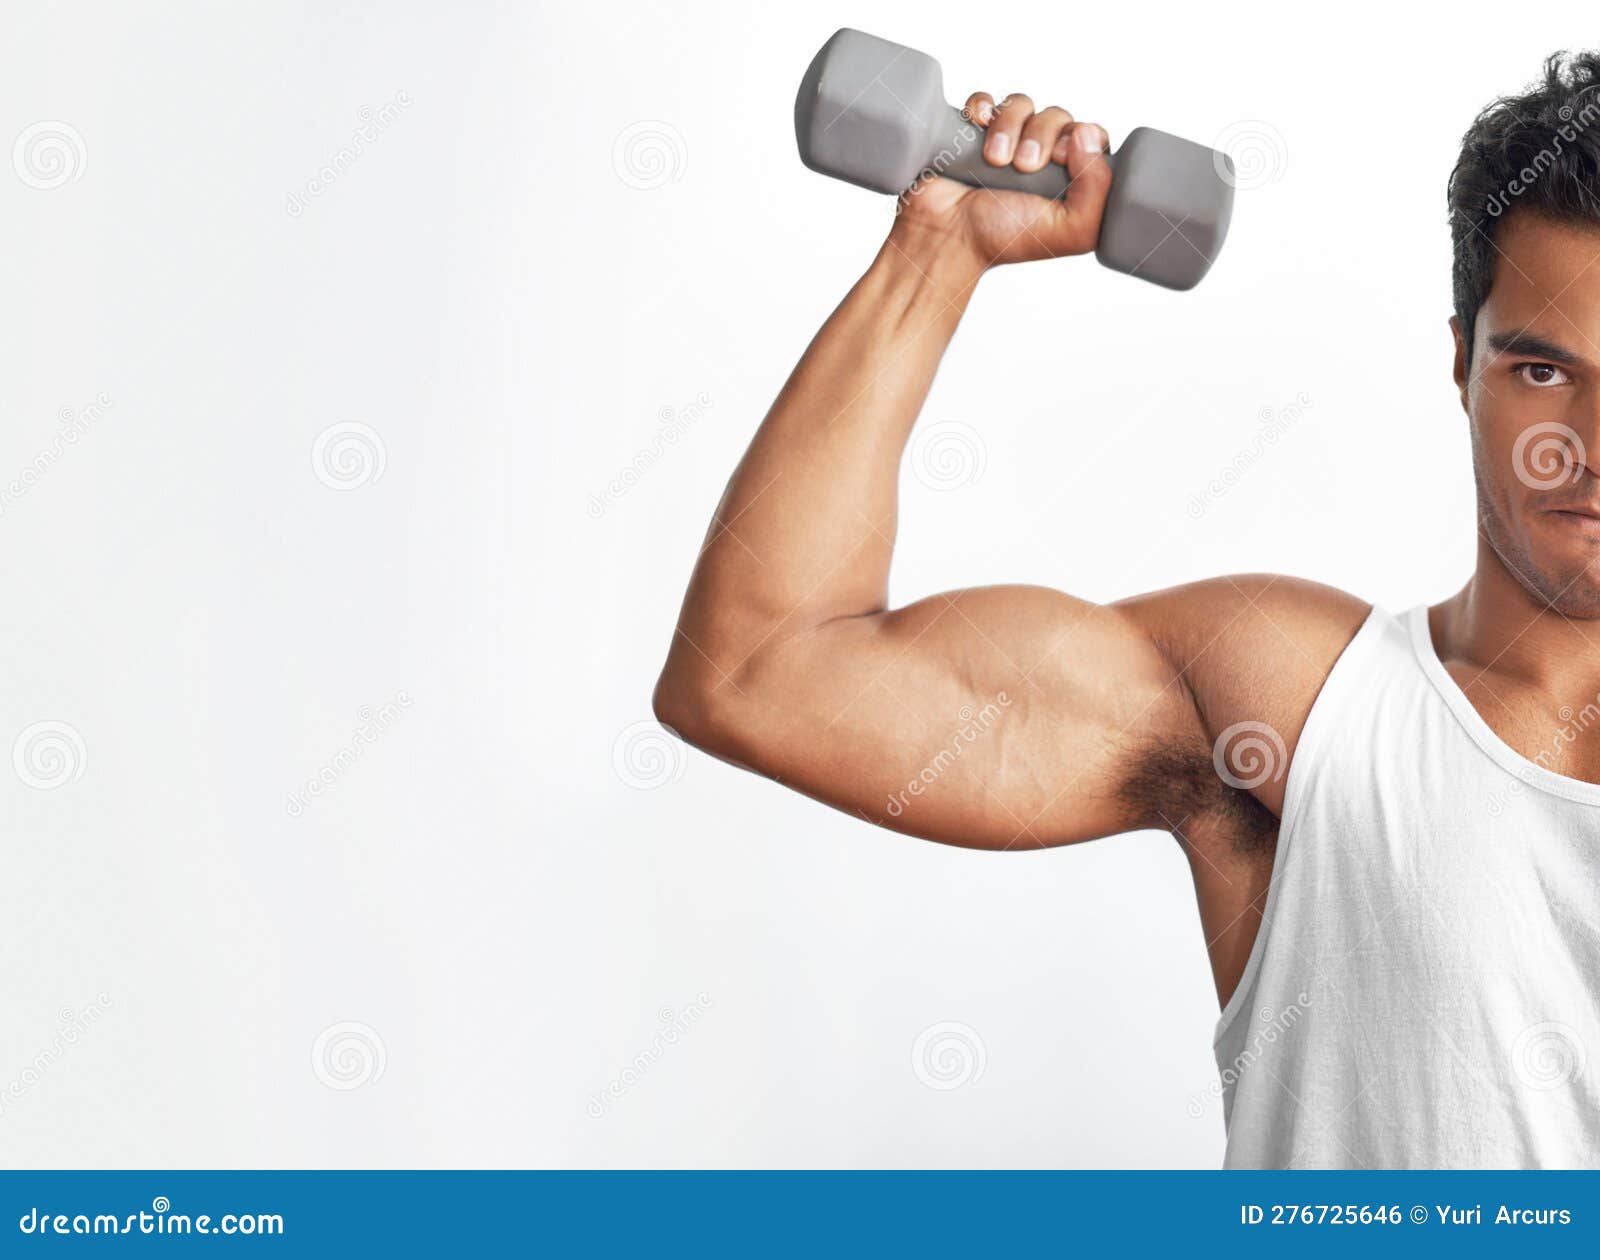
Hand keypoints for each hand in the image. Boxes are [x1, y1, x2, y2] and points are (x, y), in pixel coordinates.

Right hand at [889, 92, 1112, 270]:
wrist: (947, 237)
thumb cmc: (1004, 239)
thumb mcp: (1070, 230)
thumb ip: (1097, 191)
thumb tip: (1088, 136)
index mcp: (1067, 178)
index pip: (1090, 135)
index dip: (1079, 139)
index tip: (1058, 161)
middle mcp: (1039, 156)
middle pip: (1056, 115)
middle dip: (1041, 135)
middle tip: (1023, 166)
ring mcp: (1005, 141)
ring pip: (1021, 104)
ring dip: (1009, 126)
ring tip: (994, 159)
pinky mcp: (972, 131)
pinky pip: (985, 100)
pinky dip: (982, 107)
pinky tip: (977, 126)